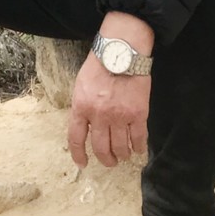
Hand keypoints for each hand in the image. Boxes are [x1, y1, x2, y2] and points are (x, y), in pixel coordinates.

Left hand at [67, 12, 153, 167]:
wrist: (122, 51)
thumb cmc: (100, 65)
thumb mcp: (81, 85)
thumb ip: (82, 107)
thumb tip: (86, 127)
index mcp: (81, 107)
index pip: (76, 138)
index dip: (79, 155)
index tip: (83, 164)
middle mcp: (99, 115)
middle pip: (101, 148)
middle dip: (106, 159)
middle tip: (110, 161)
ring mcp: (119, 116)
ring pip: (120, 147)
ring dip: (122, 155)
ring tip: (123, 155)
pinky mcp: (138, 114)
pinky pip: (138, 138)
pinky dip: (138, 148)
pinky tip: (138, 150)